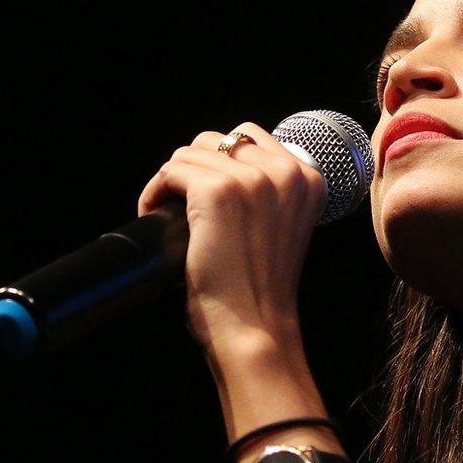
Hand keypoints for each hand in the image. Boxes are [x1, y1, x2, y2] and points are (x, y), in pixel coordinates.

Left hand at [137, 122, 326, 355]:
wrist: (256, 326)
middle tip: (184, 204)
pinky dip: (154, 193)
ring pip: (189, 153)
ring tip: (169, 212)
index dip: (221, 163)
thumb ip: (270, 191)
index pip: (250, 136)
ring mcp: (253, 180)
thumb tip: (220, 164)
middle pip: (219, 139)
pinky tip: (156, 214)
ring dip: (172, 181)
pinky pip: (171, 170)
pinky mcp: (218, 192)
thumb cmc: (262, 287)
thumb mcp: (282, 225)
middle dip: (195, 168)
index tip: (207, 195)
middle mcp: (286, 172)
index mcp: (308, 178)